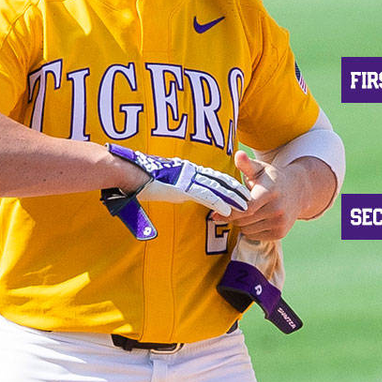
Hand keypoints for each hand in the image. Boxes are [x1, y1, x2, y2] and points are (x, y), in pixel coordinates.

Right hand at [107, 144, 250, 215]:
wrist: (131, 173)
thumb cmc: (141, 178)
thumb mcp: (162, 182)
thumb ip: (174, 187)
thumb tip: (179, 194)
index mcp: (187, 170)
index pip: (213, 177)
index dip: (227, 183)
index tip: (239, 190)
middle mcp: (191, 173)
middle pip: (220, 181)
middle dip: (236, 190)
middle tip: (250, 198)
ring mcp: (189, 180)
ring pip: (218, 189)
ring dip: (233, 198)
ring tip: (247, 206)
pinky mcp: (184, 189)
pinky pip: (206, 197)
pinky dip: (220, 204)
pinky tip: (231, 211)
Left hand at [214, 151, 309, 240]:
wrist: (297, 191)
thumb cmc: (272, 179)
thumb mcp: (260, 169)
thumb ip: (246, 164)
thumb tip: (238, 154)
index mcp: (270, 192)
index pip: (246, 208)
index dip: (230, 212)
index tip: (216, 213)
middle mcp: (277, 209)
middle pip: (244, 220)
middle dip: (234, 216)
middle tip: (232, 208)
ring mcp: (280, 223)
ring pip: (247, 230)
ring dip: (241, 223)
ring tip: (246, 211)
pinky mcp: (280, 233)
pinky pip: (254, 236)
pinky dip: (249, 230)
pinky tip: (254, 218)